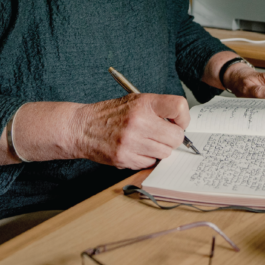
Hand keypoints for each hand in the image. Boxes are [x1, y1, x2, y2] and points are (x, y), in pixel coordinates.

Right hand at [73, 94, 189, 168]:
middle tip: (163, 135)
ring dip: (160, 149)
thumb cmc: (111, 114)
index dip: (183, 118)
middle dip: (173, 138)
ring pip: (165, 153)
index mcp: (144, 103)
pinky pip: (150, 163)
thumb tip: (181, 125)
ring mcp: (131, 141)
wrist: (81, 127)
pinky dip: (147, 158)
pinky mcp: (124, 158)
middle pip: (176, 136)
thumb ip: (158, 110)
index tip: (178, 122)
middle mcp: (138, 121)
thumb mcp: (135, 101)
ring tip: (147, 142)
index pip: (179, 106)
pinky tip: (137, 149)